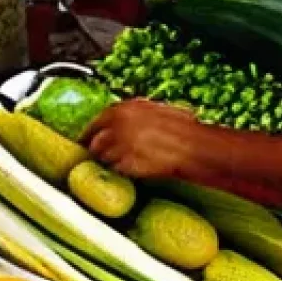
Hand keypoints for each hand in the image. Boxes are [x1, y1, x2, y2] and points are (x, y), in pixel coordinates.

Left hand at [81, 99, 200, 179]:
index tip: (86, 139)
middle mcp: (119, 125)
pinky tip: (132, 170)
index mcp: (125, 109)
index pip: (97, 121)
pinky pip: (116, 170)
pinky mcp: (126, 165)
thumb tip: (124, 119)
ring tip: (121, 164)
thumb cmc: (185, 128)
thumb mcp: (158, 109)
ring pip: (103, 158)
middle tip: (101, 157)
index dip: (91, 132)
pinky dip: (121, 171)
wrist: (195, 147)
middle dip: (97, 150)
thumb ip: (136, 113)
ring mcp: (121, 146)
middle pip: (95, 142)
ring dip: (109, 162)